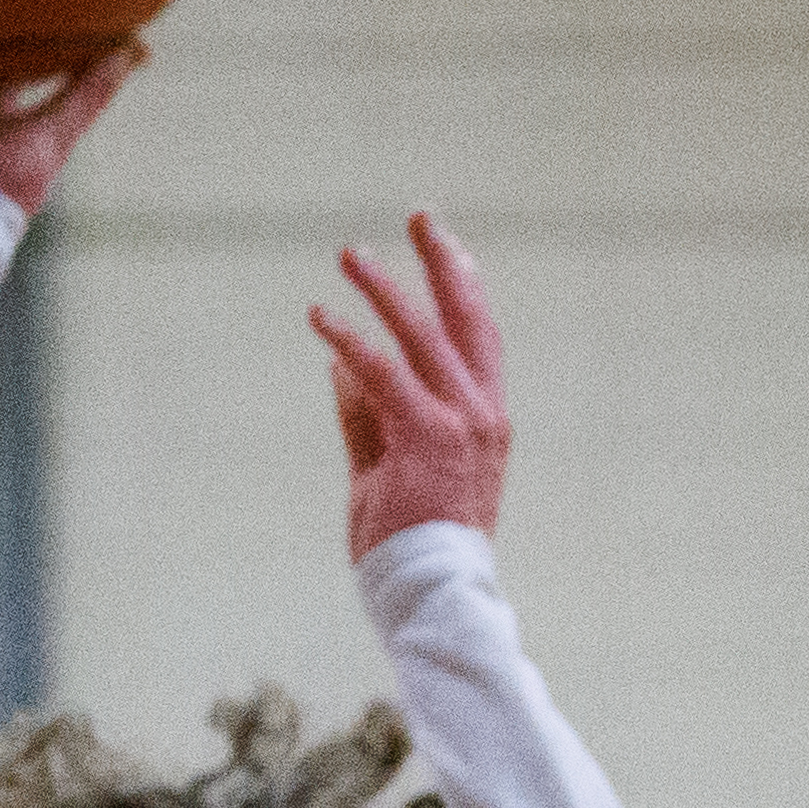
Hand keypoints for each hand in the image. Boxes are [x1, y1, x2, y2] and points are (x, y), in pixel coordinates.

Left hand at [310, 214, 508, 556]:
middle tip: (419, 213)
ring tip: (350, 256)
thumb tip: (339, 365)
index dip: (463, 285)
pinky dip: (350, 342)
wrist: (433, 593)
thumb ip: (366, 417)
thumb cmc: (412, 544)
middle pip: (465, 317)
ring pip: (419, 335)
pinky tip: (322, 318)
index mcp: (486, 417)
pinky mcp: (423, 437)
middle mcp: (482, 412)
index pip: (479, 337)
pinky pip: (381, 374)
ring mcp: (457, 423)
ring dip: (382, 290)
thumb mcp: (387, 469)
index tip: (445, 244)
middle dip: (441, 260)